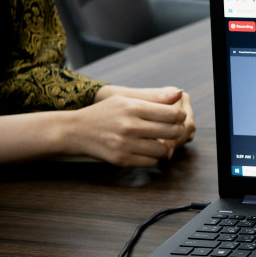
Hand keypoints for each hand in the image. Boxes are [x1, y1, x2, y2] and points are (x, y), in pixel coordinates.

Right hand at [70, 86, 195, 165]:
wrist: (76, 131)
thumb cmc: (105, 112)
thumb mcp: (125, 98)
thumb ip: (154, 97)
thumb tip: (180, 94)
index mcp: (132, 108)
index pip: (171, 114)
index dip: (180, 117)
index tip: (177, 118)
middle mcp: (129, 126)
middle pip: (171, 132)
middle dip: (176, 132)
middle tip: (171, 131)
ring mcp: (125, 144)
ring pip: (163, 150)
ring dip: (165, 147)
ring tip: (159, 141)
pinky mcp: (121, 159)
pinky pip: (151, 162)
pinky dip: (153, 157)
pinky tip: (147, 150)